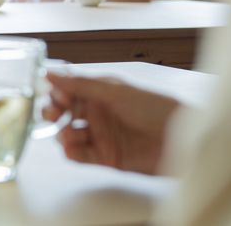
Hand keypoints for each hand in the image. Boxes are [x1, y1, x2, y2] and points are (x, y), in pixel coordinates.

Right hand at [44, 73, 179, 174]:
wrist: (181, 139)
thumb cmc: (153, 107)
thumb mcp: (114, 91)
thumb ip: (80, 84)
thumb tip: (49, 73)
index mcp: (99, 93)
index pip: (68, 92)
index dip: (56, 94)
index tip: (54, 96)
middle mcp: (97, 113)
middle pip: (64, 113)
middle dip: (52, 113)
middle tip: (51, 115)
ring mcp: (100, 136)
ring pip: (69, 134)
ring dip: (63, 133)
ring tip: (68, 134)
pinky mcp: (105, 157)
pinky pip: (81, 155)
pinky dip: (72, 153)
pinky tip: (71, 149)